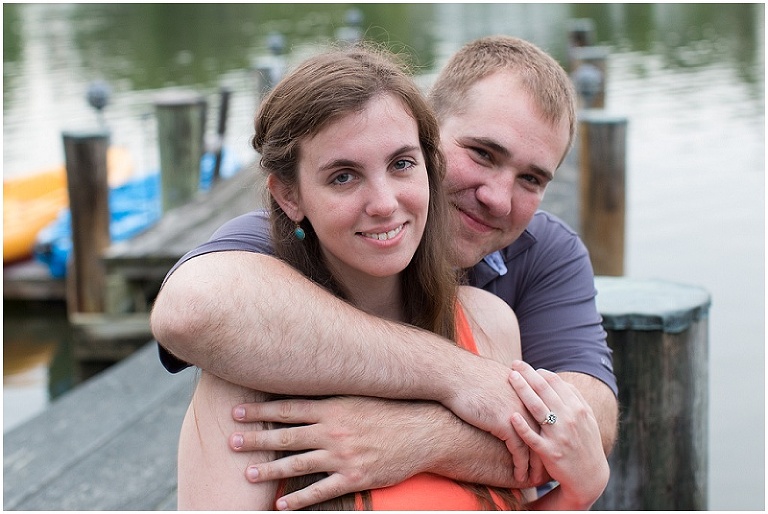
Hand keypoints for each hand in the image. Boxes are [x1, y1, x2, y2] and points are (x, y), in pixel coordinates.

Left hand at [229, 396, 436, 509]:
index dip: (260, 410)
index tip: (237, 411)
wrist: (424, 431)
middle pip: (285, 435)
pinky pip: (320, 491)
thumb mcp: (360, 394)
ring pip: (297, 464)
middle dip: (255, 439)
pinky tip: (281, 504)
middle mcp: (333, 430)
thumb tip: (307, 387)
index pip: (288, 408)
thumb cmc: (391, 409)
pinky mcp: (354, 477)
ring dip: (270, 470)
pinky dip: (298, 500)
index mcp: (333, 407)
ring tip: (248, 473)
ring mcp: (342, 455)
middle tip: (232, 441)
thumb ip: (333, 395)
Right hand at [437, 355, 544, 483]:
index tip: (546, 449)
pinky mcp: (507, 424)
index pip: (544, 415)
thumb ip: (505, 386)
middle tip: (547, 470)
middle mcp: (528, 401)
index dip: (546, 434)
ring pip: (535, 445)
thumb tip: (503, 390)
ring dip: (536, 466)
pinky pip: (520, 452)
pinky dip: (521, 467)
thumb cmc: (467, 376)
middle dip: (546, 452)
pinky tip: (520, 477)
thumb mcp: (494, 378)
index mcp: (527, 389)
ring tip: (536, 480)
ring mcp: (519, 413)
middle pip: (545, 433)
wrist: (454, 374)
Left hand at [508, 360, 608, 509]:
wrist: (590, 477)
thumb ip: (573, 397)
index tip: (525, 366)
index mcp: (578, 408)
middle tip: (514, 364)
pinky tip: (512, 416)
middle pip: (545, 391)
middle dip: (528, 375)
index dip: (539, 372)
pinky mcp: (550, 453)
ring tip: (510, 377)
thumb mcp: (586, 418)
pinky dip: (523, 427)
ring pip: (538, 408)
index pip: (556, 383)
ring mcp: (559, 436)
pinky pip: (533, 438)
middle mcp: (570, 419)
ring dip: (523, 390)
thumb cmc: (584, 443)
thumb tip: (553, 377)